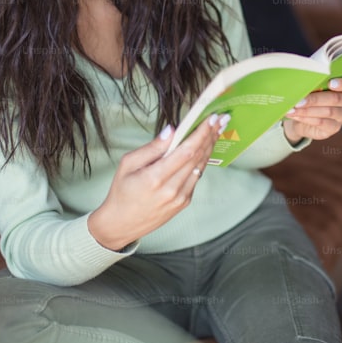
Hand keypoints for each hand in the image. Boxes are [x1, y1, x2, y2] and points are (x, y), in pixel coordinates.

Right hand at [88, 113, 228, 250]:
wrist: (122, 224)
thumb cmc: (122, 191)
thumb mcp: (128, 164)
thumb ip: (152, 147)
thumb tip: (172, 130)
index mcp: (155, 178)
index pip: (186, 151)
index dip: (201, 133)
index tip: (211, 118)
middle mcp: (171, 189)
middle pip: (198, 157)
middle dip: (210, 135)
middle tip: (220, 119)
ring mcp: (180, 198)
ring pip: (201, 167)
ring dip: (210, 146)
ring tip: (217, 129)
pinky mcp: (184, 202)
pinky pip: (196, 177)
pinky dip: (202, 160)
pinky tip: (205, 147)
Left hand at [283, 77, 341, 143]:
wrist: (303, 117)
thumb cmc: (311, 95)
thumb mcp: (313, 85)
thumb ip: (315, 81)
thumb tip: (306, 79)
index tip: (330, 83)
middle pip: (336, 98)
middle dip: (315, 99)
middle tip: (299, 100)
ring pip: (328, 111)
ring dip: (307, 110)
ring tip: (293, 108)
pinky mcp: (334, 128)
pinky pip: (321, 122)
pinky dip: (306, 118)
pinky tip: (296, 115)